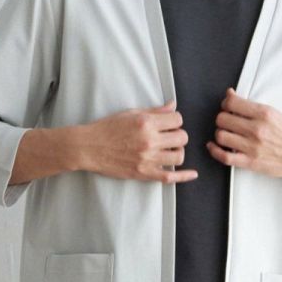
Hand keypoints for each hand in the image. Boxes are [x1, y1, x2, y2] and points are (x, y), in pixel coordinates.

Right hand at [79, 99, 199, 183]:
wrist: (89, 147)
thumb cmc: (108, 128)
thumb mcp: (131, 113)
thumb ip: (154, 111)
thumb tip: (173, 105)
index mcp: (146, 122)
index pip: (177, 119)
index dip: (175, 120)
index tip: (169, 124)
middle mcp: (149, 140)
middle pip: (182, 137)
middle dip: (178, 135)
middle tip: (169, 137)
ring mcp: (147, 158)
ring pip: (179, 156)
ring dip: (177, 152)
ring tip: (169, 150)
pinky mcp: (144, 173)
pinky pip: (169, 177)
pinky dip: (183, 176)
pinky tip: (192, 174)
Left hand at [207, 87, 281, 182]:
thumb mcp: (275, 113)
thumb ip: (251, 105)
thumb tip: (230, 94)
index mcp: (264, 113)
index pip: (231, 103)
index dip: (225, 104)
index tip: (227, 107)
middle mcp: (257, 129)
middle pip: (222, 119)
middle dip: (221, 119)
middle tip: (226, 122)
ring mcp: (253, 147)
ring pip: (220, 136)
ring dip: (219, 134)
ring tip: (225, 134)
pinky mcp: (250, 162)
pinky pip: (224, 157)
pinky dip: (214, 151)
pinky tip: (214, 146)